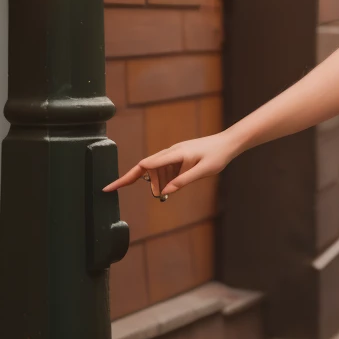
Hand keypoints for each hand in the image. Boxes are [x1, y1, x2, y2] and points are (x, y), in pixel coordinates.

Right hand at [103, 131, 239, 197]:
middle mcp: (170, 152)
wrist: (229, 143)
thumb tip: (164, 191)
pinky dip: (167, 179)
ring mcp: (174, 154)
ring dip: (160, 182)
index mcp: (174, 154)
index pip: (143, 166)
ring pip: (157, 171)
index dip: (125, 177)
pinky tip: (177, 182)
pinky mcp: (178, 156)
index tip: (110, 187)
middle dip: (148, 184)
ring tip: (173, 188)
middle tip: (160, 195)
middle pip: (147, 170)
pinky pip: (166, 169)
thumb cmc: (217, 156)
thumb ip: (183, 181)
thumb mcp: (203, 171)